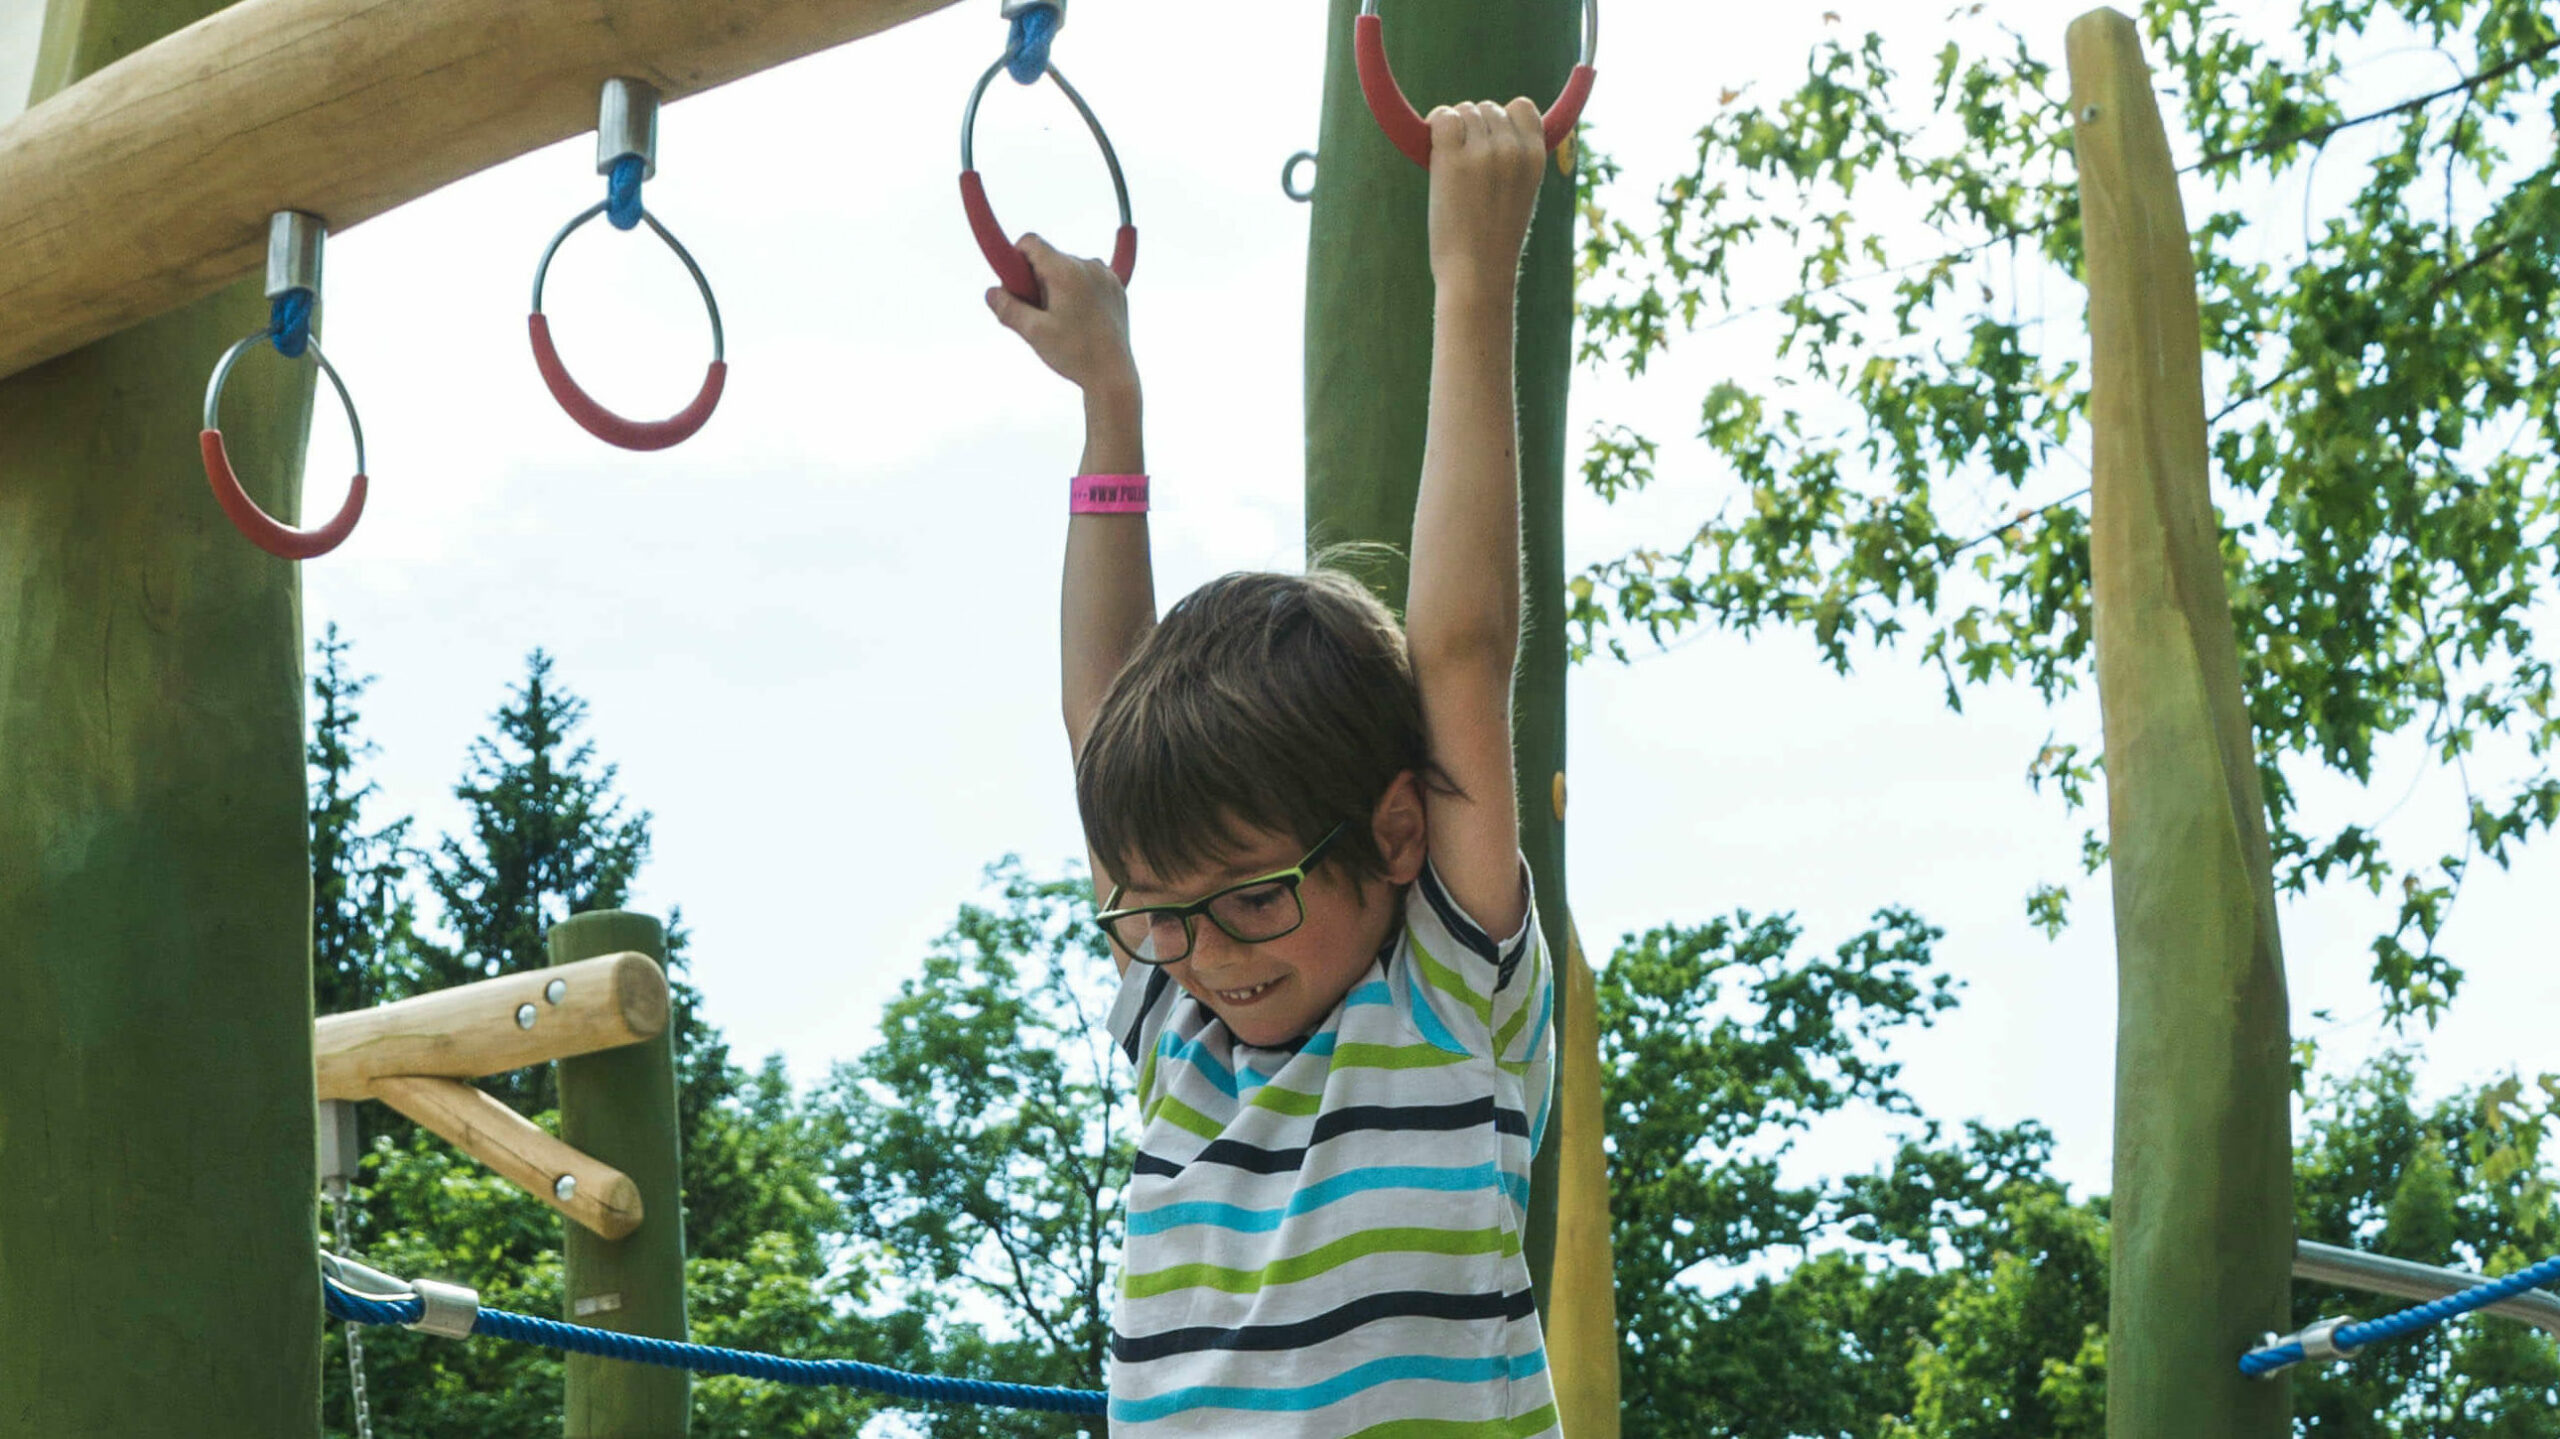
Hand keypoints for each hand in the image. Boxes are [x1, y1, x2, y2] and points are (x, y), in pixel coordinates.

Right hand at [986, 235, 1138, 395]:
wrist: (1113, 376)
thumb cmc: (1075, 354)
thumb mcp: (1034, 333)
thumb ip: (1008, 309)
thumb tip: (991, 293)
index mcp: (1066, 272)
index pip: (1031, 242)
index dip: (1016, 259)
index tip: (1016, 285)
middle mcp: (1088, 265)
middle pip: (1049, 257)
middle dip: (1036, 279)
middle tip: (1038, 313)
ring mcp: (1105, 275)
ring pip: (1068, 268)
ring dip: (1057, 286)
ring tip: (1061, 320)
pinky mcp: (1116, 287)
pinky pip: (1087, 278)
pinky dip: (1077, 291)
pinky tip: (1077, 316)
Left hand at [1425, 99, 1546, 297]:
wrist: (1478, 275)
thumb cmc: (1494, 242)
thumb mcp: (1520, 196)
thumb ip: (1513, 161)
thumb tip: (1485, 129)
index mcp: (1536, 158)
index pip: (1523, 107)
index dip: (1503, 118)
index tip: (1489, 138)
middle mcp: (1513, 149)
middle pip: (1488, 107)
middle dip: (1473, 127)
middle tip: (1464, 162)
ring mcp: (1483, 153)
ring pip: (1464, 111)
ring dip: (1453, 129)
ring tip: (1450, 164)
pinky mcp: (1452, 160)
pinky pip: (1442, 118)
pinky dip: (1435, 125)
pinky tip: (1432, 147)